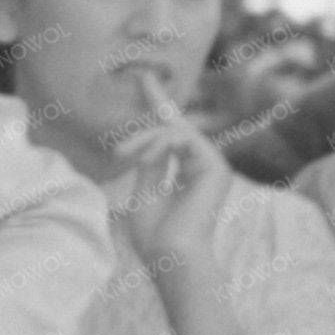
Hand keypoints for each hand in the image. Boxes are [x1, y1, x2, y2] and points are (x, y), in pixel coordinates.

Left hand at [112, 76, 238, 268]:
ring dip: (146, 141)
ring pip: (175, 131)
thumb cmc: (154, 234)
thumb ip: (150, 163)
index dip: (159, 103)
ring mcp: (212, 165)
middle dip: (144, 131)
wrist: (171, 257)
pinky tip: (146, 160)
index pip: (172, 131)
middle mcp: (203, 165)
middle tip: (119, 151)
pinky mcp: (216, 166)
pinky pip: (184, 138)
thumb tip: (150, 141)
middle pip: (173, 127)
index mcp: (186, 171)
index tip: (146, 77)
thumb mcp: (144, 191)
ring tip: (124, 157)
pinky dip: (160, 144)